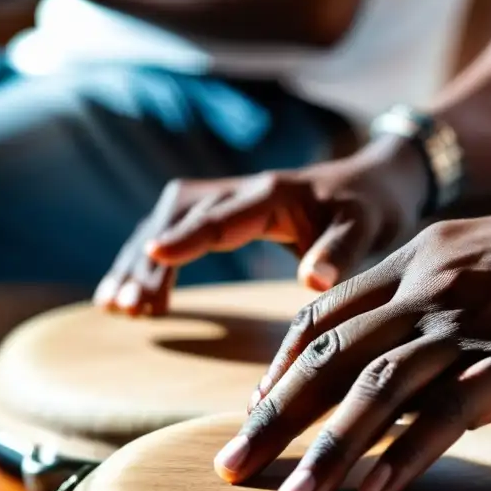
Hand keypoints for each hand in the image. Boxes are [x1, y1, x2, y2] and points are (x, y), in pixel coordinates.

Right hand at [94, 146, 427, 315]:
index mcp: (273, 194)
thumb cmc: (370, 207)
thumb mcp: (367, 228)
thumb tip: (312, 282)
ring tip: (115, 308)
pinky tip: (132, 297)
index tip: (154, 255)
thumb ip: (341, 252)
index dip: (187, 237)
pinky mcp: (226, 215)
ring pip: (169, 221)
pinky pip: (176, 230)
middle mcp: (243, 191)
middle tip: (128, 307)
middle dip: (149, 259)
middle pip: (180, 216)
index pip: (221, 216)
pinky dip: (150, 261)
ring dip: (139, 261)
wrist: (375, 182)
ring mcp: (230, 201)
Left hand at [213, 184, 490, 490]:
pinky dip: (407, 452)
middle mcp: (433, 285)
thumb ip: (446, 301)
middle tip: (230, 465)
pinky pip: (448, 412)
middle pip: (329, 353)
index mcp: (424, 258)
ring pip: (375, 388)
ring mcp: (474, 322)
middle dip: (272, 414)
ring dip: (326, 449)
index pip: (327, 312)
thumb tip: (413, 362)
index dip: (282, 363)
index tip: (259, 408)